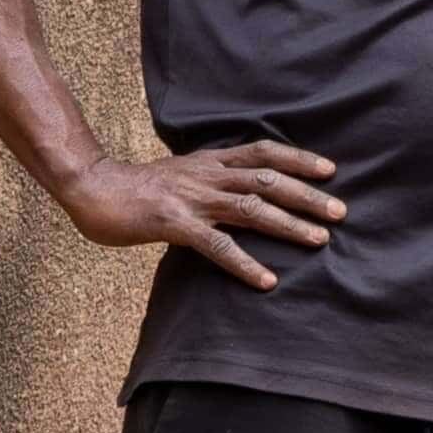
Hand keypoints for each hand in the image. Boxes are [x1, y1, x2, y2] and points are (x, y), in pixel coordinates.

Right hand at [61, 140, 340, 288]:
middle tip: (341, 211)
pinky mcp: (175, 224)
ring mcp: (192, 199)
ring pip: (252, 208)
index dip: (298, 158)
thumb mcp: (181, 174)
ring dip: (289, 225)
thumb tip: (240, 192)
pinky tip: (267, 280)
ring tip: (320, 241)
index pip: (262, 152)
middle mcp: (207, 175)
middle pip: (268, 179)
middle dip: (308, 195)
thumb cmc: (136, 188)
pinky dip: (245, 263)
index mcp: (209, 160)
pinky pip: (217, 245)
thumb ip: (211, 180)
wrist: (91, 187)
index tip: (330, 169)